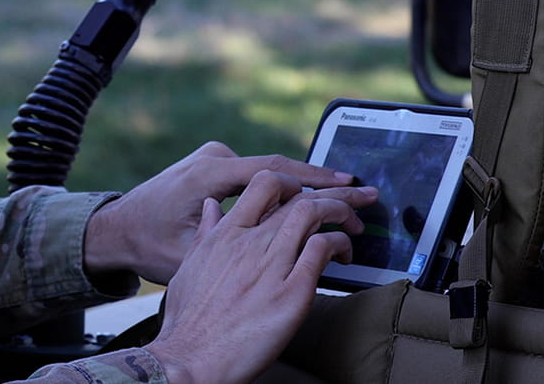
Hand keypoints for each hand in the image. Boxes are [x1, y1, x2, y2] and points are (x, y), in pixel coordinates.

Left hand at [84, 141, 369, 283]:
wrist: (113, 230)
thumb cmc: (146, 246)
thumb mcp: (189, 253)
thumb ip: (231, 241)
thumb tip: (276, 242)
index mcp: (211, 173)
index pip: (276, 174)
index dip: (317, 182)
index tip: (350, 187)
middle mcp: (214, 158)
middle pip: (280, 169)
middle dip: (323, 182)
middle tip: (362, 191)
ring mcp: (212, 159)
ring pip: (269, 173)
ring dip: (304, 185)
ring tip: (343, 196)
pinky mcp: (212, 167)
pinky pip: (255, 176)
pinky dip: (283, 187)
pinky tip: (307, 200)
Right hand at [144, 169, 371, 383]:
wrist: (190, 360)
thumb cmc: (188, 321)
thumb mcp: (189, 265)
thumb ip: (206, 232)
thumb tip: (212, 205)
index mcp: (226, 233)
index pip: (266, 183)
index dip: (294, 183)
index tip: (307, 195)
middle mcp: (249, 242)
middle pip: (300, 196)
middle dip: (334, 193)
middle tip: (355, 196)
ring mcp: (271, 266)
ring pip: (314, 213)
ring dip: (342, 212)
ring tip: (355, 224)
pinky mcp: (291, 294)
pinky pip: (322, 250)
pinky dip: (339, 244)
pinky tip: (344, 254)